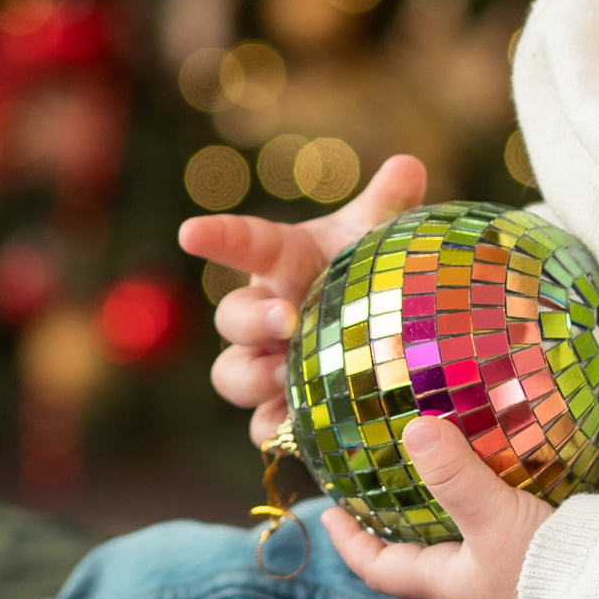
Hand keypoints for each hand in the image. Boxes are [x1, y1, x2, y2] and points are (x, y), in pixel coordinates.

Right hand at [178, 148, 428, 444]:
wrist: (378, 328)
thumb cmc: (363, 270)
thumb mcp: (375, 237)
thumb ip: (386, 205)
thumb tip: (408, 166)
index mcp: (281, 263)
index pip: (244, 244)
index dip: (217, 237)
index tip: (190, 232)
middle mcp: (262, 313)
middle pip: (231, 317)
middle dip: (253, 318)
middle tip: (285, 320)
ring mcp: (264, 362)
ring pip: (230, 374)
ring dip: (252, 379)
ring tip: (283, 380)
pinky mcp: (279, 406)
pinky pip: (260, 425)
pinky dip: (271, 428)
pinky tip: (289, 432)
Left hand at [321, 412, 545, 598]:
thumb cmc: (547, 566)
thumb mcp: (495, 516)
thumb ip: (456, 475)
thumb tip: (415, 431)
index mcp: (446, 584)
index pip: (379, 570)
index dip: (349, 545)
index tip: (327, 516)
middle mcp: (469, 590)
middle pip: (413, 573)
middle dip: (391, 545)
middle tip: (378, 510)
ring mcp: (501, 585)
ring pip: (453, 562)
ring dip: (437, 534)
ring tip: (434, 494)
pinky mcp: (533, 571)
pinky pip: (489, 548)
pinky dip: (478, 524)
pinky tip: (494, 495)